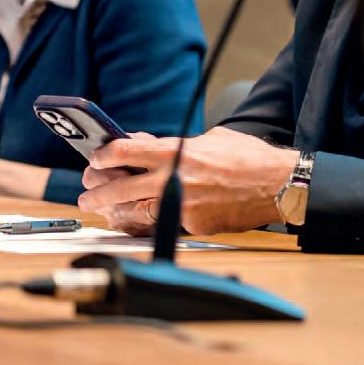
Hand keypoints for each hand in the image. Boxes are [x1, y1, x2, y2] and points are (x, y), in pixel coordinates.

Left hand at [79, 126, 299, 235]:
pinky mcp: (195, 225)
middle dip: (97, 192)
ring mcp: (184, 204)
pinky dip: (153, 221)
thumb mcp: (210, 139)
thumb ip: (178, 145)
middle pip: (122, 187)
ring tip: (102, 213)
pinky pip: (167, 223)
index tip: (96, 159)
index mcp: (178, 151)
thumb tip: (152, 148)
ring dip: (115, 213)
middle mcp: (176, 178)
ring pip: (136, 211)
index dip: (105, 155)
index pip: (127, 151)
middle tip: (85, 195)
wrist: (278, 184)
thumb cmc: (248, 157)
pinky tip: (140, 221)